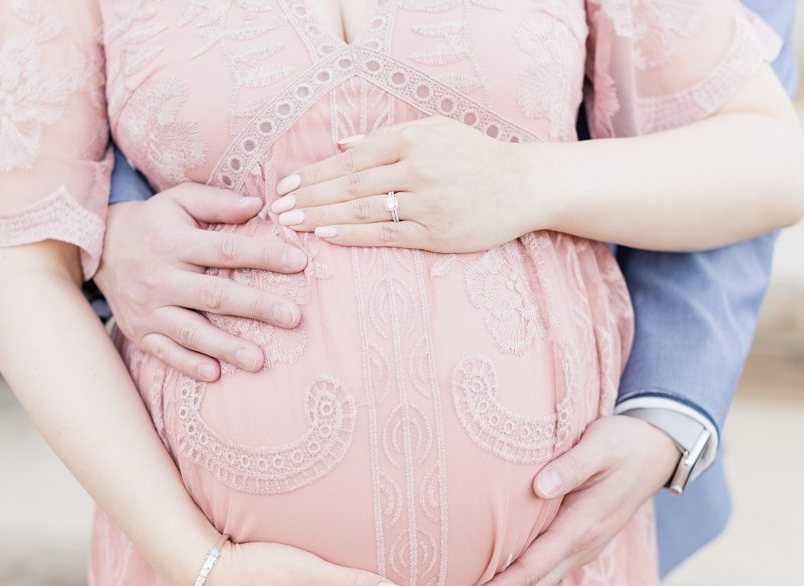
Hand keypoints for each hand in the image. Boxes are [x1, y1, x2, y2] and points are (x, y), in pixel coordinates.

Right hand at [94, 182, 309, 381]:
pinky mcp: (140, 332)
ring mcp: (149, 309)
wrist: (99, 248)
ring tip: (258, 361)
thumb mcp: (180, 200)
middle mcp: (161, 278)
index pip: (227, 250)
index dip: (264, 256)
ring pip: (191, 330)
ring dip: (225, 347)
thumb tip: (258, 204)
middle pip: (214, 295)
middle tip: (292, 317)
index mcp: (175, 243)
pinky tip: (215, 375)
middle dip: (256, 307)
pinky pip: (165, 352)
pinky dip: (188, 364)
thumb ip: (218, 202)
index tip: (299, 263)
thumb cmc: (154, 223)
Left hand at [269, 117, 553, 251]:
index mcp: (413, 139)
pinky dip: (354, 235)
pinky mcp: (437, 232)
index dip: (316, 172)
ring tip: (292, 223)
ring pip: (363, 210)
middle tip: (278, 208)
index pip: (352, 158)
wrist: (525, 185)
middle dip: (309, 196)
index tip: (288, 183)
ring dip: (322, 216)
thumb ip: (387, 138)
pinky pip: (386, 235)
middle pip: (351, 184)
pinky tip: (327, 235)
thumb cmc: (477, 157)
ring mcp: (427, 202)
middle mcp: (418, 167)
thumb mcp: (436, 131)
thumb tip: (341, 145)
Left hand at [443, 415, 679, 585]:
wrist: (656, 450)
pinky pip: (543, 574)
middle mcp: (582, 546)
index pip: (532, 568)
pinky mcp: (578, 542)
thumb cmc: (623, 443)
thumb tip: (540, 487)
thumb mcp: (600, 445)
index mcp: (582, 527)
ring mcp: (582, 548)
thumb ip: (572, 466)